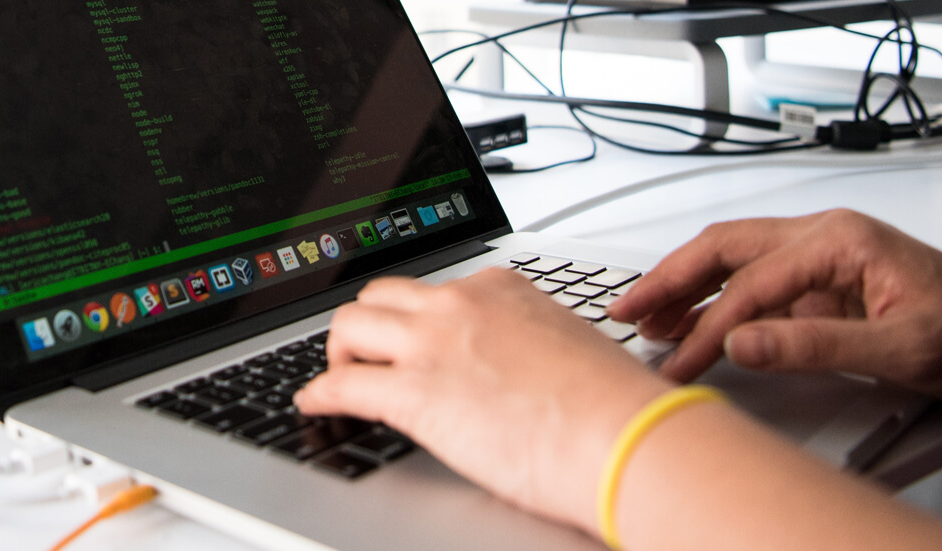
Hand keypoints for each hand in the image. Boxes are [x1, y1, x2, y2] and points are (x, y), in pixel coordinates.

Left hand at [295, 269, 670, 533]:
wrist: (626, 437)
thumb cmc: (614, 407)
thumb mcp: (568, 349)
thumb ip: (531, 346)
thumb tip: (520, 371)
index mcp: (501, 291)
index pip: (436, 290)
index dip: (414, 318)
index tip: (409, 336)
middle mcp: (461, 306)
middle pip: (380, 296)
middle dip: (366, 326)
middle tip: (364, 356)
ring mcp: (434, 345)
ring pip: (350, 325)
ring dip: (338, 353)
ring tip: (341, 378)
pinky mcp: (415, 394)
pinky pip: (342, 385)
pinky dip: (319, 394)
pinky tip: (315, 405)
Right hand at [610, 209, 941, 402]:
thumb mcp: (902, 349)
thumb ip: (816, 347)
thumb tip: (745, 343)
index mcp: (842, 240)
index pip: (752, 284)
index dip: (707, 327)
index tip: (679, 363)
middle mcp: (826, 238)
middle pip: (725, 248)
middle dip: (669, 279)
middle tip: (626, 311)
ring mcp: (822, 260)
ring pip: (733, 260)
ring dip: (685, 286)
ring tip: (643, 317)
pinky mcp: (823, 287)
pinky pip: (754, 286)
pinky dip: (714, 304)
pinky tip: (692, 325)